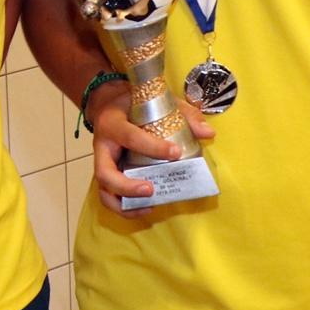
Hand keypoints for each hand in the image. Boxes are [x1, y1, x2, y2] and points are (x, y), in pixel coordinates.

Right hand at [88, 83, 214, 218]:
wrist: (107, 103)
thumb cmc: (132, 103)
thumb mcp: (155, 101)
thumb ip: (183, 114)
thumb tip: (208, 133)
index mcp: (112, 123)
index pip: (129, 137)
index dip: (153, 147)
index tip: (176, 153)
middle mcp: (102, 145)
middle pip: (105, 173)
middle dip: (127, 186)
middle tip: (151, 189)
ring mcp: (102, 162)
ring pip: (104, 190)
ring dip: (124, 202)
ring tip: (149, 206)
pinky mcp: (106, 173)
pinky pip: (108, 195)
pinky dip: (125, 207)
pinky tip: (146, 207)